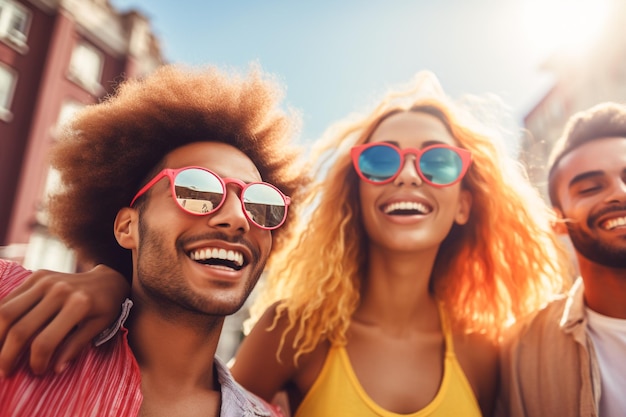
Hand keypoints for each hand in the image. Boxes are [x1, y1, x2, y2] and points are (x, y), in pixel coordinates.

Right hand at [0, 265, 129, 375]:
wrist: (107, 279)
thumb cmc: (105, 307)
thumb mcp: (98, 327)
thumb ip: (76, 346)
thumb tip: (55, 370)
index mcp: (78, 305)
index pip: (45, 341)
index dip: (37, 361)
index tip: (38, 372)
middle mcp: (59, 291)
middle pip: (20, 329)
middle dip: (7, 355)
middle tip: (4, 372)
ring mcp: (45, 281)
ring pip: (6, 312)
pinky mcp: (37, 276)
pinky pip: (9, 299)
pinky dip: (1, 318)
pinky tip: (2, 334)